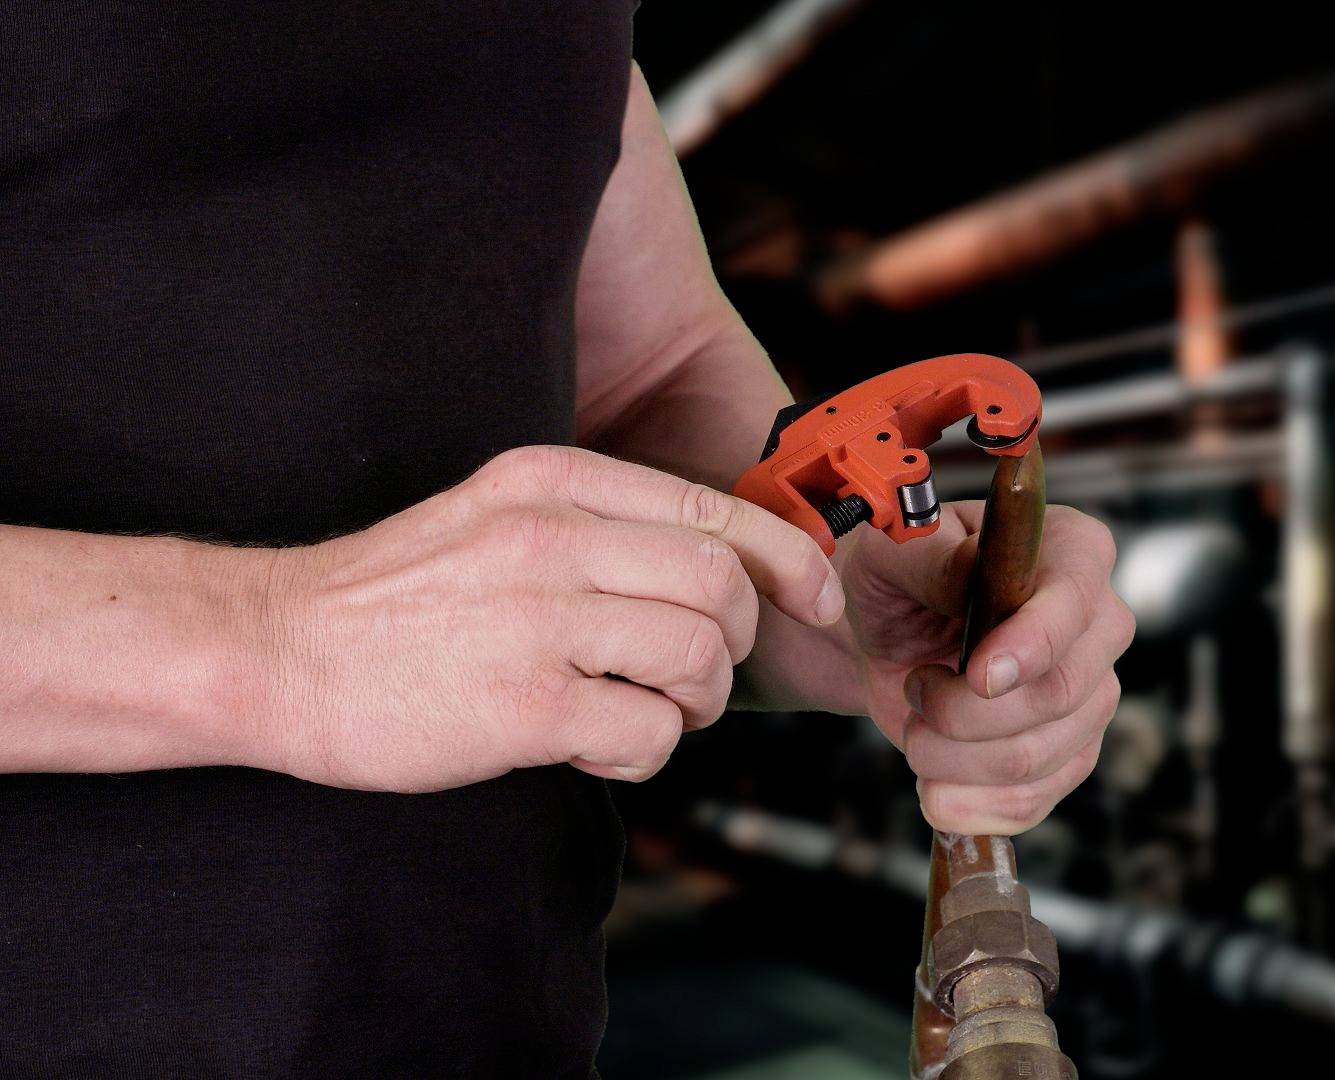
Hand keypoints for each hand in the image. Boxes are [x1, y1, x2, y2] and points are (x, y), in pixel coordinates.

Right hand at [256, 445, 841, 791]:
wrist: (275, 648)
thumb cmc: (397, 595)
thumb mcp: (498, 514)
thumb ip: (601, 526)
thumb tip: (723, 567)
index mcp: (552, 482)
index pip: (715, 510)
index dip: (789, 561)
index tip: (815, 600)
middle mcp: (552, 539)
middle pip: (723, 586)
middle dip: (732, 643)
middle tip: (690, 675)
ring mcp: (538, 621)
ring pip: (699, 657)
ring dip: (694, 702)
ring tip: (646, 711)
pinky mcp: (523, 706)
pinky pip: (648, 734)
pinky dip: (641, 752)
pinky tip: (591, 744)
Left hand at [841, 504, 1132, 833]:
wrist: (890, 637)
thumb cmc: (901, 579)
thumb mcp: (896, 552)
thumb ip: (932, 559)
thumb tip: (970, 578)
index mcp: (1072, 552)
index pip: (1074, 603)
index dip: (1031, 646)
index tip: (978, 675)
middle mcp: (1099, 625)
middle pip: (1059, 694)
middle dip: (964, 713)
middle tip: (916, 688)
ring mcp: (1093, 696)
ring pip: (1036, 757)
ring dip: (951, 758)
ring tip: (916, 728)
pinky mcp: (1070, 755)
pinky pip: (1031, 800)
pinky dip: (968, 803)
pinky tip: (933, 784)